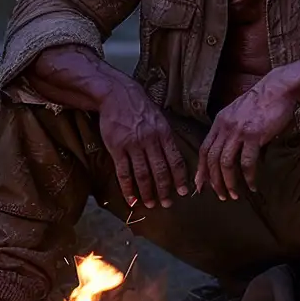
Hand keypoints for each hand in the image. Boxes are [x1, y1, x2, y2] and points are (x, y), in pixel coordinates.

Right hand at [94, 78, 190, 212]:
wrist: (117, 96)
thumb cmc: (140, 108)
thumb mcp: (159, 120)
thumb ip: (165, 139)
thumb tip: (173, 159)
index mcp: (164, 134)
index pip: (175, 160)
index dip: (179, 178)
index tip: (182, 192)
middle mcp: (150, 141)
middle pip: (159, 171)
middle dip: (164, 189)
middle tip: (167, 204)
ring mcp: (133, 145)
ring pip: (142, 174)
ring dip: (147, 192)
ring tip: (150, 204)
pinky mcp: (117, 148)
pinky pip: (123, 172)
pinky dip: (127, 188)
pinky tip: (131, 199)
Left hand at [196, 77, 293, 201]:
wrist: (280, 88)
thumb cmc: (263, 102)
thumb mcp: (238, 113)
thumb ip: (231, 130)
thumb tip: (231, 151)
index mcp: (219, 123)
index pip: (204, 150)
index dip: (201, 169)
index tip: (201, 185)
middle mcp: (225, 128)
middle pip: (212, 160)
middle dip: (214, 181)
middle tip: (220, 195)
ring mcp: (238, 132)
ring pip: (225, 164)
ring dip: (228, 183)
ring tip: (233, 195)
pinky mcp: (254, 136)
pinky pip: (246, 162)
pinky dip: (248, 177)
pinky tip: (252, 186)